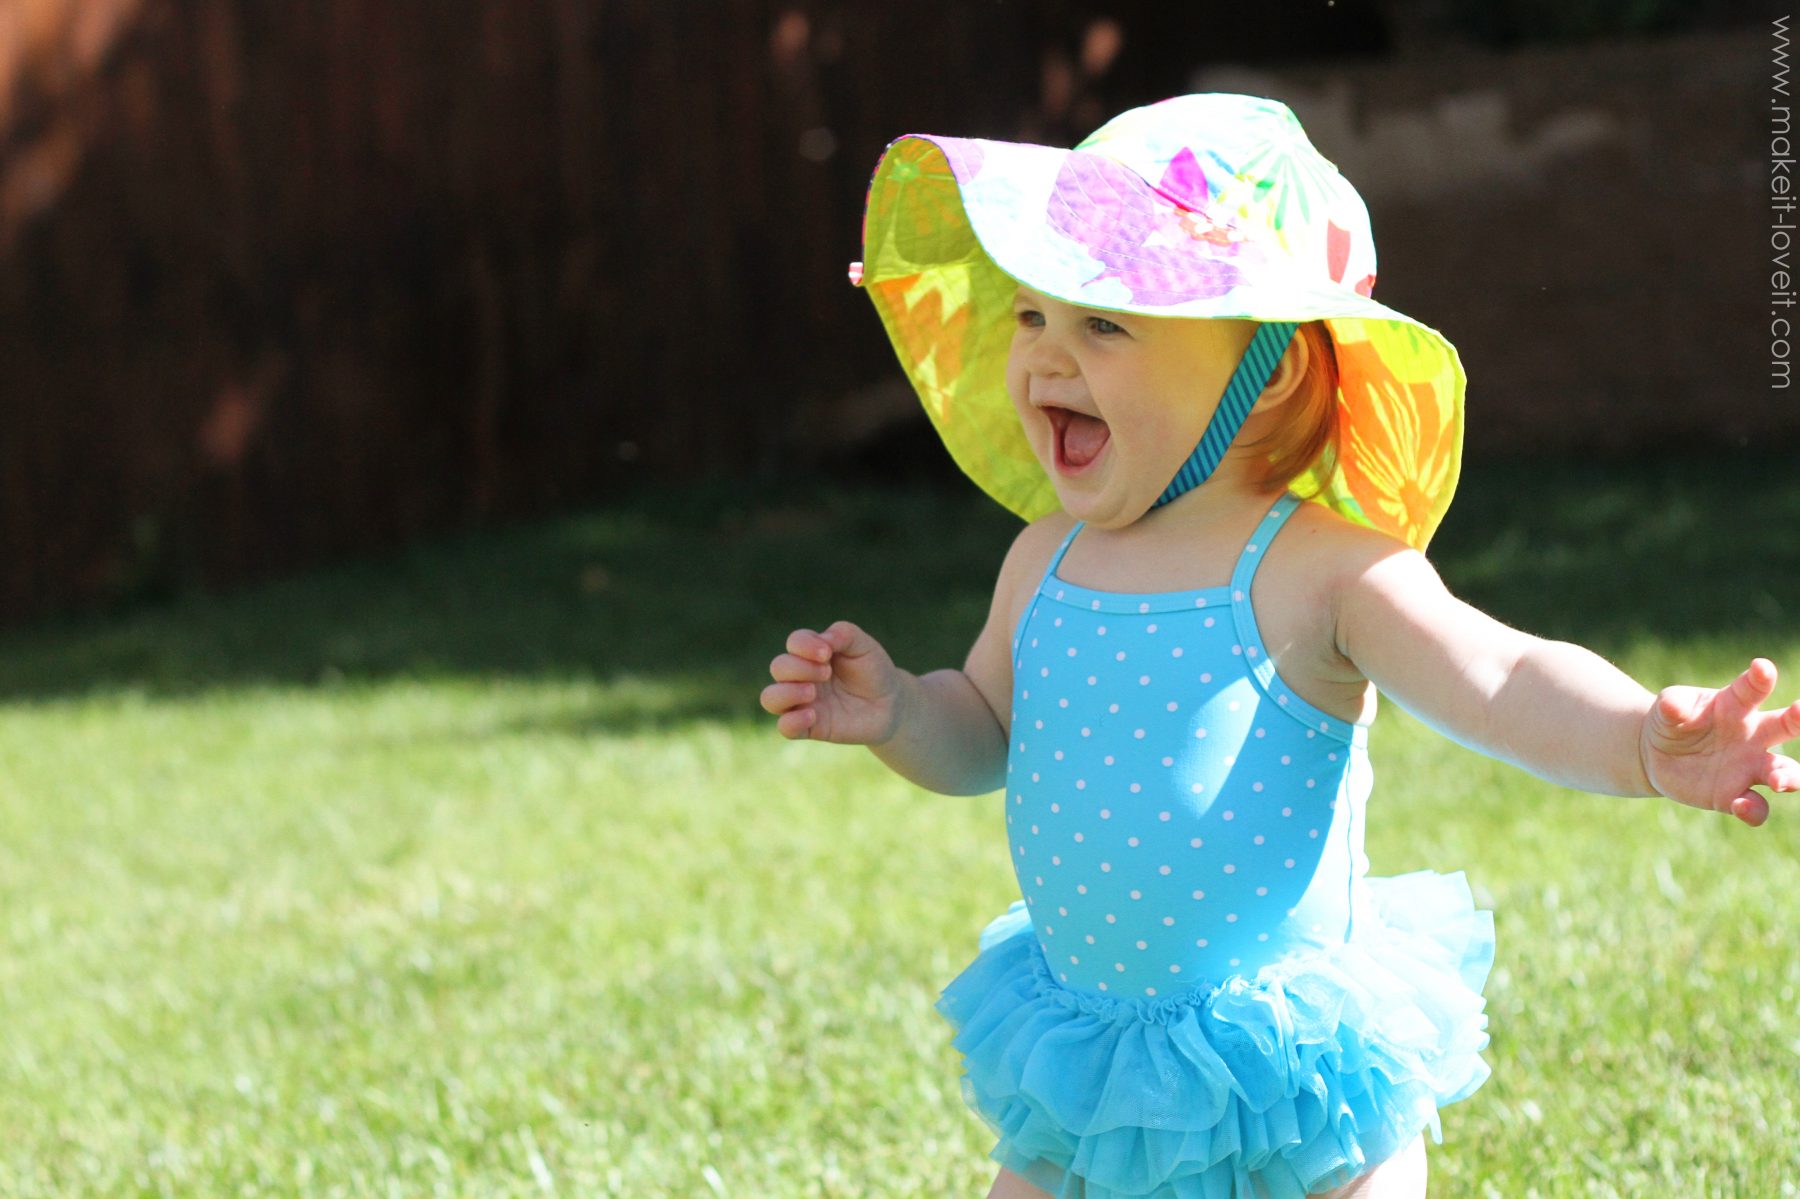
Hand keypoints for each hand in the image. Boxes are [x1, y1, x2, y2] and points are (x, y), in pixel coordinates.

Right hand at [762, 620, 908, 744]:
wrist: (890, 705)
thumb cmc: (873, 671)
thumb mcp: (865, 646)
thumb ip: (844, 634)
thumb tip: (824, 638)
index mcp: (812, 653)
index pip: (794, 642)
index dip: (804, 645)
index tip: (827, 652)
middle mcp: (801, 677)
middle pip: (778, 667)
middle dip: (799, 668)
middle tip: (827, 673)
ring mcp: (803, 702)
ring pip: (770, 698)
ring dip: (787, 693)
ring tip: (812, 692)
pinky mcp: (810, 727)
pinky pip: (784, 727)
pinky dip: (791, 721)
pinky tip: (812, 715)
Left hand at [1640, 658, 1799, 825]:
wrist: (1656, 753)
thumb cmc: (1673, 719)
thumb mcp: (1668, 706)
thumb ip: (1674, 705)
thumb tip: (1672, 706)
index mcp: (1736, 705)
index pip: (1752, 689)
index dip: (1760, 678)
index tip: (1762, 667)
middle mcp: (1753, 735)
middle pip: (1786, 727)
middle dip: (1799, 720)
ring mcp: (1748, 767)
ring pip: (1784, 772)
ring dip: (1788, 777)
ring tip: (1778, 781)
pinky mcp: (1734, 795)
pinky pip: (1755, 806)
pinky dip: (1753, 809)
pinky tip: (1741, 805)